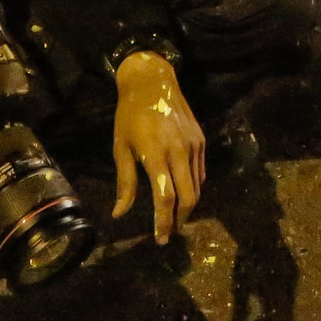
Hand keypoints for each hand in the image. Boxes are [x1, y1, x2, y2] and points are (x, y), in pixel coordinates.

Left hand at [111, 52, 205, 243]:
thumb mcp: (121, 148)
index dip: (164, 222)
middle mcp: (179, 150)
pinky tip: (181, 192)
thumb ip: (125, 183)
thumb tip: (120, 214)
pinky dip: (192, 187)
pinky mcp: (201, 140)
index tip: (160, 239)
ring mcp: (194, 145)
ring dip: (187, 206)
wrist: (152, 82)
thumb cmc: (130, 116)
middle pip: (188, 197)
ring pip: (197, 187)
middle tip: (169, 233)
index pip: (165, 197)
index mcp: (155, 153)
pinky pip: (200, 172)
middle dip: (180, 220)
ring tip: (174, 216)